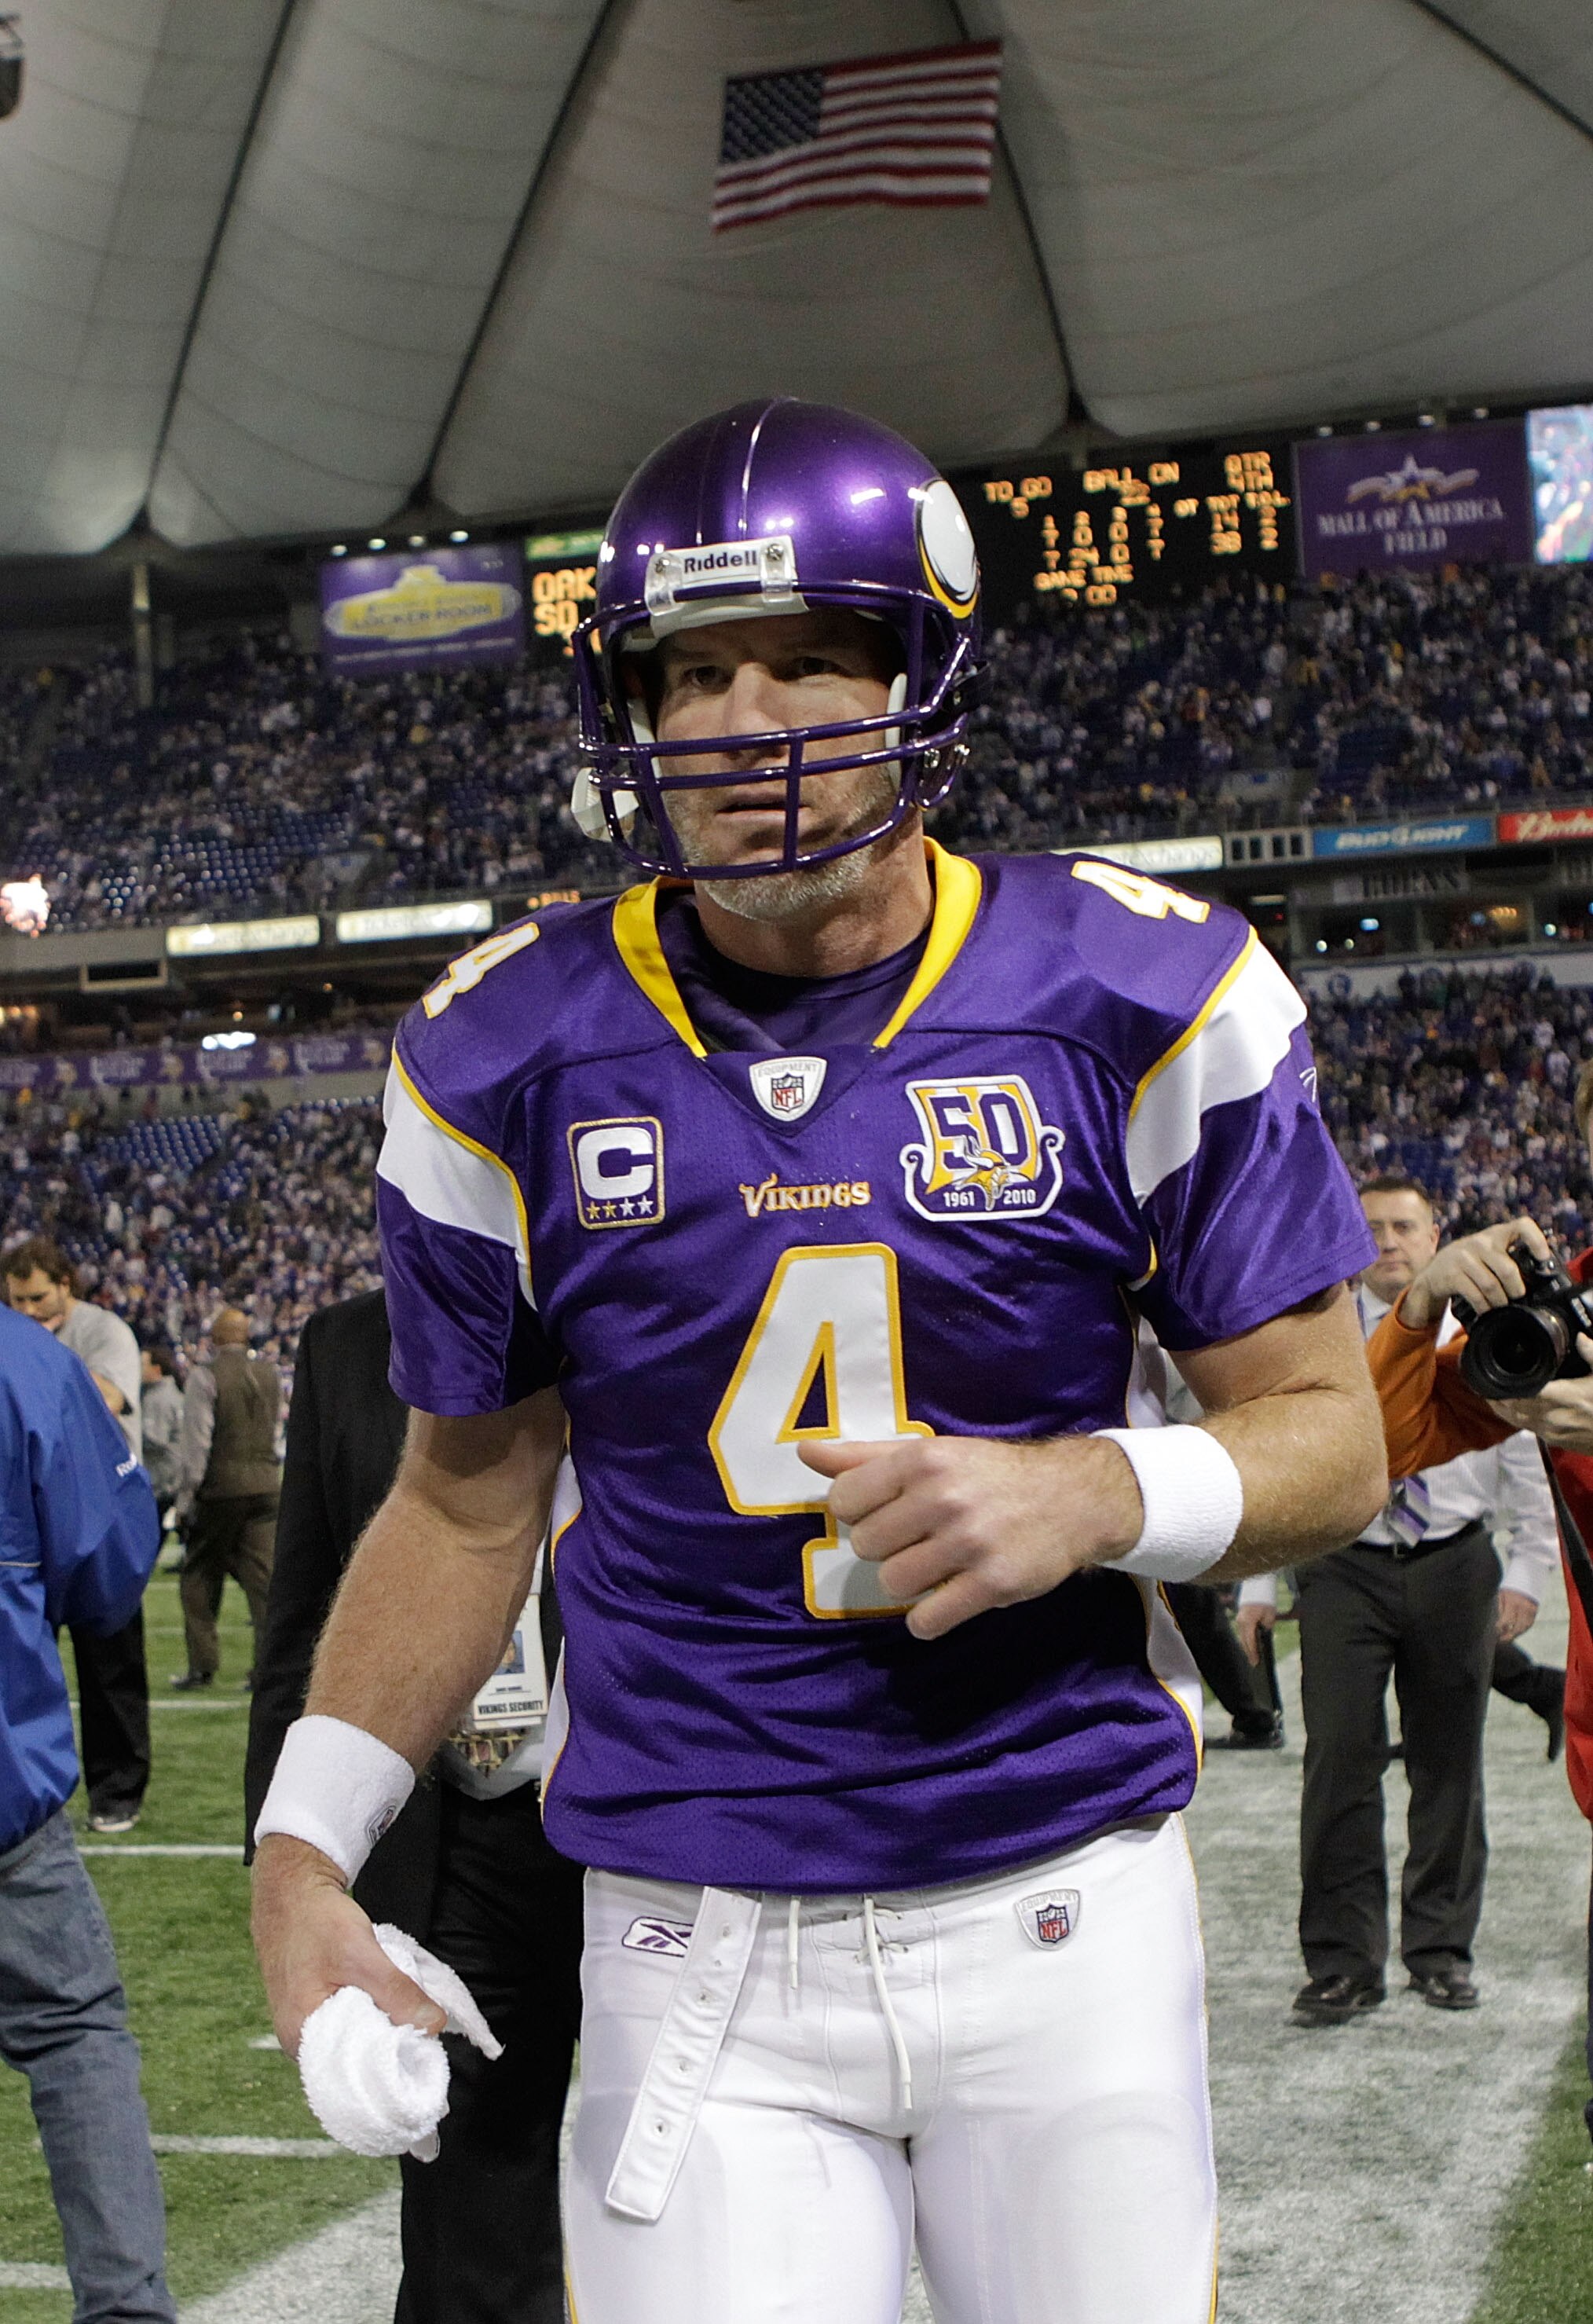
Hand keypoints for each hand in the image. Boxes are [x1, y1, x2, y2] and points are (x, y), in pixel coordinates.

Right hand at [251, 1835, 446, 2058]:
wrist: (288, 1890)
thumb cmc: (315, 1920)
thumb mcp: (361, 1954)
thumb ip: (397, 1993)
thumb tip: (434, 2026)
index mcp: (302, 2037)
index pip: (355, 2071)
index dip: (392, 2061)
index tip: (422, 2046)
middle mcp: (298, 2042)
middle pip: (355, 2058)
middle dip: (388, 2041)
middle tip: (417, 2022)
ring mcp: (303, 2027)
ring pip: (354, 2039)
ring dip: (378, 2024)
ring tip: (399, 2006)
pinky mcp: (311, 2011)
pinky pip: (346, 2024)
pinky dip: (367, 2012)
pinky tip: (380, 1998)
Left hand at [798, 1434, 1142, 1641]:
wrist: (1071, 1497)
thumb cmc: (990, 1475)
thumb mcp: (930, 1453)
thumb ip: (863, 1457)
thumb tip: (803, 1451)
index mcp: (922, 1461)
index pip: (845, 1499)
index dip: (860, 1512)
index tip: (888, 1513)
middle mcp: (942, 1498)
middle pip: (866, 1545)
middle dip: (887, 1547)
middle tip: (918, 1540)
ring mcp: (969, 1543)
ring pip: (893, 1583)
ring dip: (909, 1583)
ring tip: (935, 1567)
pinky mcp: (992, 1583)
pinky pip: (929, 1620)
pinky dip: (929, 1619)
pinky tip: (947, 1599)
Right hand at [1235, 1602, 1275, 1665]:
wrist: (1257, 1585)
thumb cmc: (1265, 1599)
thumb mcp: (1270, 1614)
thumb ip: (1267, 1625)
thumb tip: (1264, 1631)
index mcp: (1248, 1622)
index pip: (1250, 1641)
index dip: (1253, 1653)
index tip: (1255, 1662)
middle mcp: (1241, 1621)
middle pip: (1244, 1640)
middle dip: (1248, 1652)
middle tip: (1253, 1663)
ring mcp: (1239, 1618)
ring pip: (1242, 1636)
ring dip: (1247, 1645)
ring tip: (1252, 1655)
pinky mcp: (1240, 1616)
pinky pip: (1242, 1630)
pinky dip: (1246, 1638)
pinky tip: (1250, 1642)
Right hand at [1398, 1217, 1551, 1332]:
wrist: (1433, 1272)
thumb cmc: (1472, 1263)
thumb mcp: (1489, 1252)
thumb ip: (1509, 1257)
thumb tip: (1539, 1276)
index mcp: (1496, 1233)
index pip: (1523, 1226)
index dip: (1537, 1241)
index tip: (1543, 1259)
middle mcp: (1480, 1242)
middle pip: (1508, 1270)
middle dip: (1516, 1290)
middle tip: (1517, 1297)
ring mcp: (1464, 1257)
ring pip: (1492, 1286)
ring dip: (1500, 1302)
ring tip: (1501, 1306)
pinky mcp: (1452, 1274)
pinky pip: (1476, 1296)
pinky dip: (1484, 1307)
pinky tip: (1486, 1309)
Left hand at [1490, 1340, 1592, 1450]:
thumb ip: (1592, 1353)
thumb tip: (1580, 1336)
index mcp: (1563, 1397)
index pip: (1523, 1393)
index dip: (1504, 1388)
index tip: (1492, 1380)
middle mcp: (1553, 1416)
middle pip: (1514, 1409)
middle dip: (1498, 1399)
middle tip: (1486, 1388)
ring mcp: (1553, 1432)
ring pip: (1518, 1422)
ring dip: (1505, 1412)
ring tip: (1493, 1399)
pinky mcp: (1557, 1442)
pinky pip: (1530, 1430)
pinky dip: (1518, 1421)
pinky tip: (1515, 1413)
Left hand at [1495, 1588, 1538, 1643]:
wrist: (1525, 1577)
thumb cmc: (1509, 1586)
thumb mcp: (1500, 1594)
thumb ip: (1499, 1609)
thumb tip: (1494, 1623)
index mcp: (1513, 1602)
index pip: (1506, 1621)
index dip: (1500, 1630)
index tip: (1493, 1635)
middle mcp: (1524, 1608)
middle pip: (1517, 1628)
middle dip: (1508, 1636)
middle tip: (1499, 1641)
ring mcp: (1531, 1610)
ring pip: (1524, 1627)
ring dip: (1515, 1634)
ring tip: (1505, 1639)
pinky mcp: (1535, 1610)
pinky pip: (1529, 1623)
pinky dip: (1522, 1629)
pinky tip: (1514, 1632)